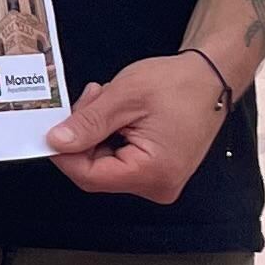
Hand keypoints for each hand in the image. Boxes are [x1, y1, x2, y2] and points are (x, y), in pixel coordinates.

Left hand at [45, 53, 234, 202]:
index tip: (51, 129)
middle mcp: (158, 186)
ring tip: (108, 99)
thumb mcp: (125, 97)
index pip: (89, 176)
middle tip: (90, 98)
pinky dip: (110, 137)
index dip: (65, 153)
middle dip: (83, 137)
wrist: (213, 78)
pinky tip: (118, 113)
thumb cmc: (179, 84)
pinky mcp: (157, 172)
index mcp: (153, 172)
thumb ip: (88, 123)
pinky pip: (120, 160)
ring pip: (105, 165)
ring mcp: (159, 181)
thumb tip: (56, 142)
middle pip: (96, 172)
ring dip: (97, 133)